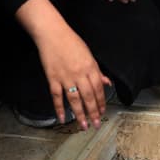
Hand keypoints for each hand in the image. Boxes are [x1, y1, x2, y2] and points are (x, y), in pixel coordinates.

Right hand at [16, 0, 112, 129]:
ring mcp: (66, 77)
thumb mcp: (89, 54)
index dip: (101, 102)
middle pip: (89, 97)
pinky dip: (59, 108)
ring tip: (83, 126)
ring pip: (75, 99)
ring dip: (79, 114)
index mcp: (90, 67)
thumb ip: (97, 71)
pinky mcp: (53, 78)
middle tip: (96, 124)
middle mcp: (80, 74)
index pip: (98, 89)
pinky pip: (57, 96)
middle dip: (93, 112)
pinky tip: (62, 118)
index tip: (102, 112)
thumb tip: (107, 82)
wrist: (53, 34)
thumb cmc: (71, 42)